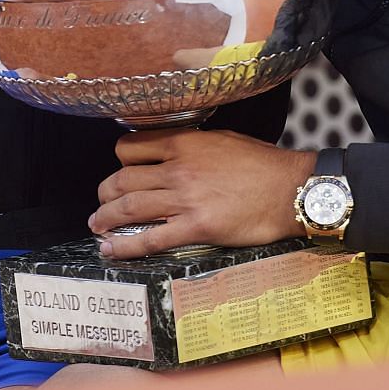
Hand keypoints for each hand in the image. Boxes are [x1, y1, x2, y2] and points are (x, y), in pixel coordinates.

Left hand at [89, 129, 314, 258]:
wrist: (291, 189)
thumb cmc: (263, 165)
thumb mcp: (223, 140)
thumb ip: (193, 145)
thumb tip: (174, 152)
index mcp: (184, 143)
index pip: (131, 148)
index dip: (120, 162)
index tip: (120, 172)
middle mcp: (178, 168)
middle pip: (123, 179)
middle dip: (105, 193)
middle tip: (101, 202)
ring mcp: (185, 199)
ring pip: (129, 206)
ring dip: (105, 217)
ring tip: (97, 225)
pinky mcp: (196, 227)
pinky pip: (150, 238)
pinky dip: (124, 245)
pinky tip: (110, 249)